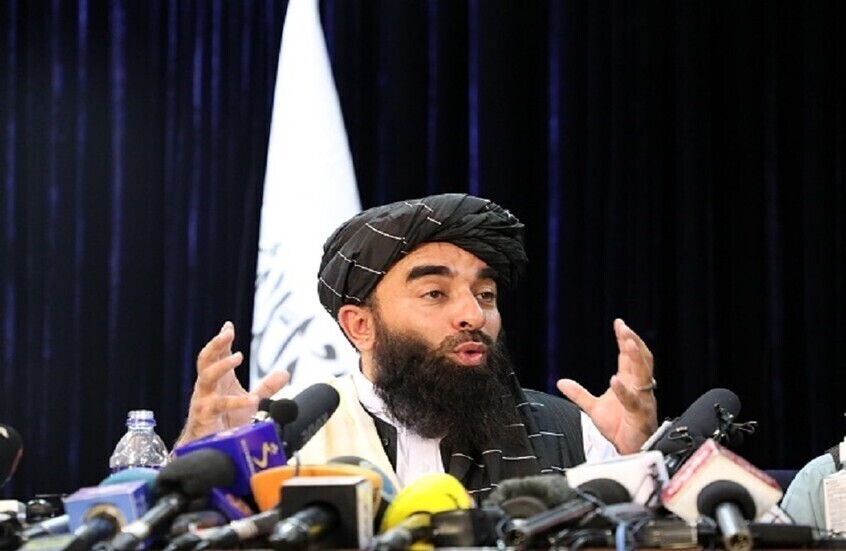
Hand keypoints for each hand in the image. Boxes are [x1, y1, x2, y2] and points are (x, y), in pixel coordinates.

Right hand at [175, 321, 289, 446]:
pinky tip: (252, 399)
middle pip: (205, 359)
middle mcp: (207, 387)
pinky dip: (236, 401)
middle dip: (215, 344)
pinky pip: (219, 405)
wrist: (211, 448)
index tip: (228, 326)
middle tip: (227, 333)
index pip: (217, 355)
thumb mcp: (250, 401)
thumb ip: (266, 387)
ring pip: (206, 376)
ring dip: (222, 365)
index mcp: (217, 380)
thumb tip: (285, 372)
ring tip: (238, 356)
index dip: (222, 340)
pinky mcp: (204, 416)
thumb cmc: (226, 423)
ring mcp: (203, 400)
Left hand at [557, 318, 657, 453]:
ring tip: (627, 343)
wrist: (630, 451)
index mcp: (630, 382)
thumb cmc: (620, 428)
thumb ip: (579, 394)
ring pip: (644, 374)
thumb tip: (561, 381)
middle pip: (642, 359)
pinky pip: (633, 400)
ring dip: (636, 358)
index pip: (629, 356)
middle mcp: (640, 388)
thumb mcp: (594, 408)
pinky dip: (624, 390)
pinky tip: (615, 380)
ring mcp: (642, 400)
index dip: (625, 339)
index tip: (619, 323)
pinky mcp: (640, 415)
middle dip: (633, 342)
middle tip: (624, 328)